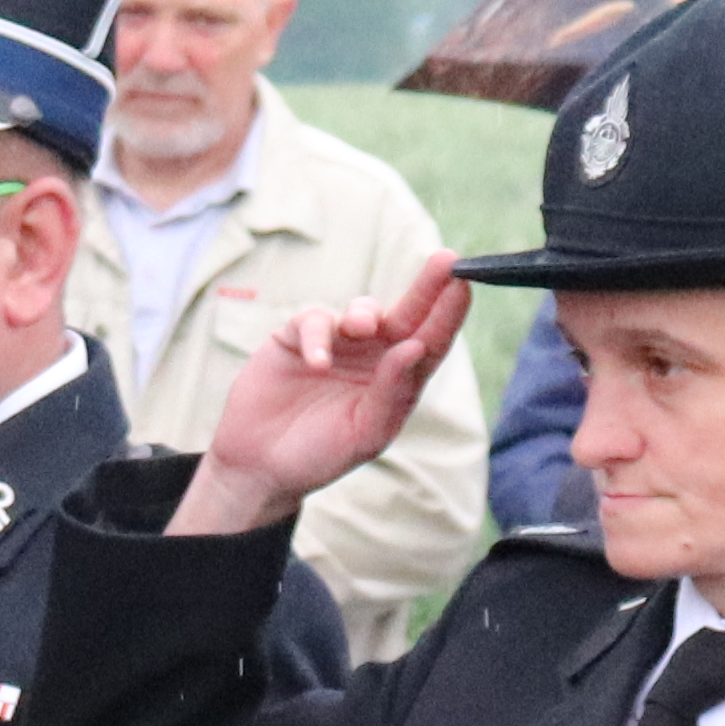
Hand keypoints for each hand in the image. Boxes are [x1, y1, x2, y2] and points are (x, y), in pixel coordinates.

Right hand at [176, 254, 473, 536]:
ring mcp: (336, 345)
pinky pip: (314, 320)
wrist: (260, 465)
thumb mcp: (364, 435)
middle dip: (426, 287)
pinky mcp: (297, 338)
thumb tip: (414, 348)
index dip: (448, 315)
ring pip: (362, 311)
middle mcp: (372, 358)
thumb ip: (390, 393)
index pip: (429, 343)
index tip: (464, 285)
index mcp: (397, 382)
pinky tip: (317, 364)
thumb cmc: (319, 455)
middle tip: (445, 260)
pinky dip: (317, 337)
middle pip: (407, 315)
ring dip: (365, 313)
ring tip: (360, 328)